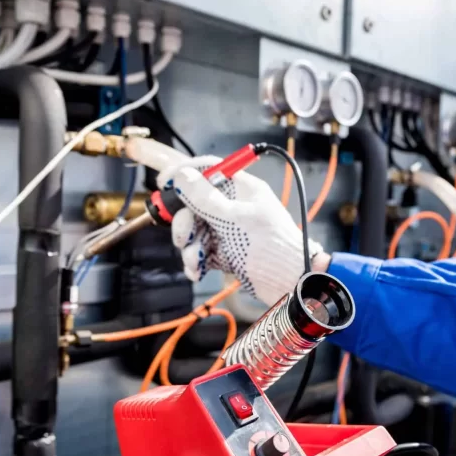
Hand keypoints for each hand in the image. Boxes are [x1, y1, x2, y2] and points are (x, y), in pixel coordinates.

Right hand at [157, 156, 325, 305]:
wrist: (291, 285)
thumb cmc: (271, 247)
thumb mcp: (234, 219)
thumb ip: (205, 198)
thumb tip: (182, 175)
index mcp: (242, 190)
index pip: (209, 169)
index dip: (185, 172)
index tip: (163, 183)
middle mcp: (234, 208)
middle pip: (195, 204)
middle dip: (184, 221)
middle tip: (183, 236)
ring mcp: (230, 231)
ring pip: (196, 230)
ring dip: (189, 246)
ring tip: (195, 260)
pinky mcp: (227, 253)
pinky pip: (202, 251)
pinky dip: (196, 261)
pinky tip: (197, 271)